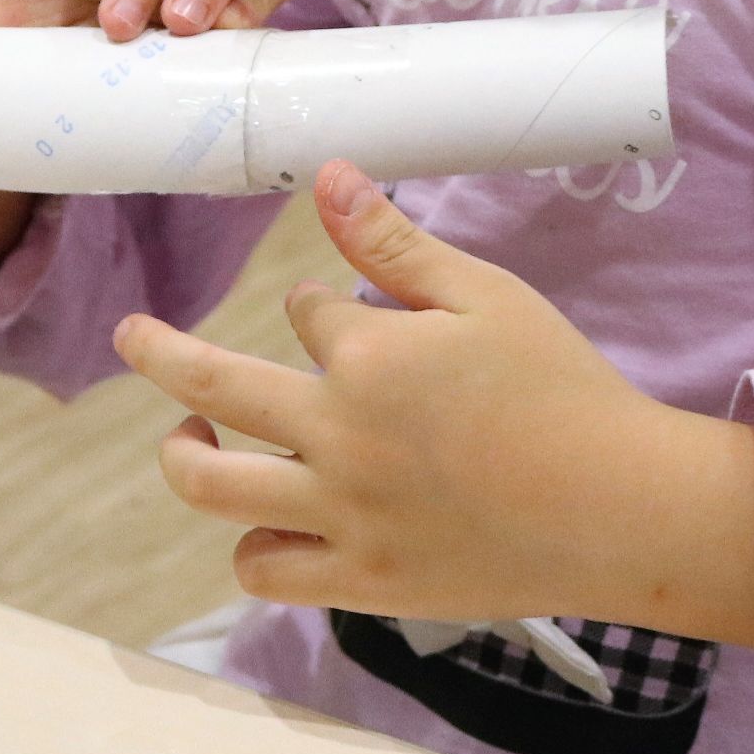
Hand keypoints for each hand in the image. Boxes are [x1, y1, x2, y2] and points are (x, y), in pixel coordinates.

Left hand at [113, 161, 753, 662]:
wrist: (621, 510)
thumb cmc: (561, 391)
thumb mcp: (485, 296)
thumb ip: (394, 243)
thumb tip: (326, 174)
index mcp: (369, 357)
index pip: (304, 314)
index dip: (319, 308)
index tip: (346, 314)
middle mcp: (339, 436)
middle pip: (213, 388)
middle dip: (158, 351)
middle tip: (131, 335)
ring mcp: (344, 515)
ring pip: (214, 489)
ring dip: (183, 456)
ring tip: (185, 439)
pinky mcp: (363, 578)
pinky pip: (268, 569)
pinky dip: (252, 546)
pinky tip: (261, 521)